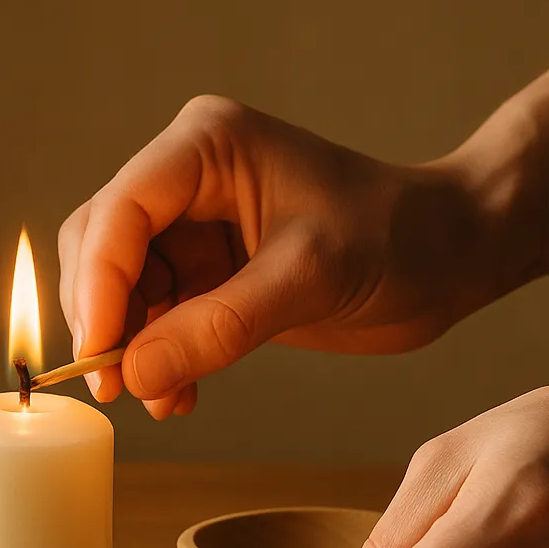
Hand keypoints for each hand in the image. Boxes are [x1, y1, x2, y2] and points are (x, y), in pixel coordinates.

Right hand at [57, 95, 497, 418]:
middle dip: (102, 318)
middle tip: (113, 387)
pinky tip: (178, 397)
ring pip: (121, 290)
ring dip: (130, 348)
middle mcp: (189, 177)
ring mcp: (195, 226)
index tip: (101, 355)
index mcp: (205, 146)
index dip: (97, 286)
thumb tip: (133, 375)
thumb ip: (218, 326)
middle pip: (101, 247)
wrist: (451, 258)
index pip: (119, 212)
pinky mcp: (210, 272)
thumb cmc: (399, 238)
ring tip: (158, 401)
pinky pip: (155, 318)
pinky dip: (157, 360)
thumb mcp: (309, 278)